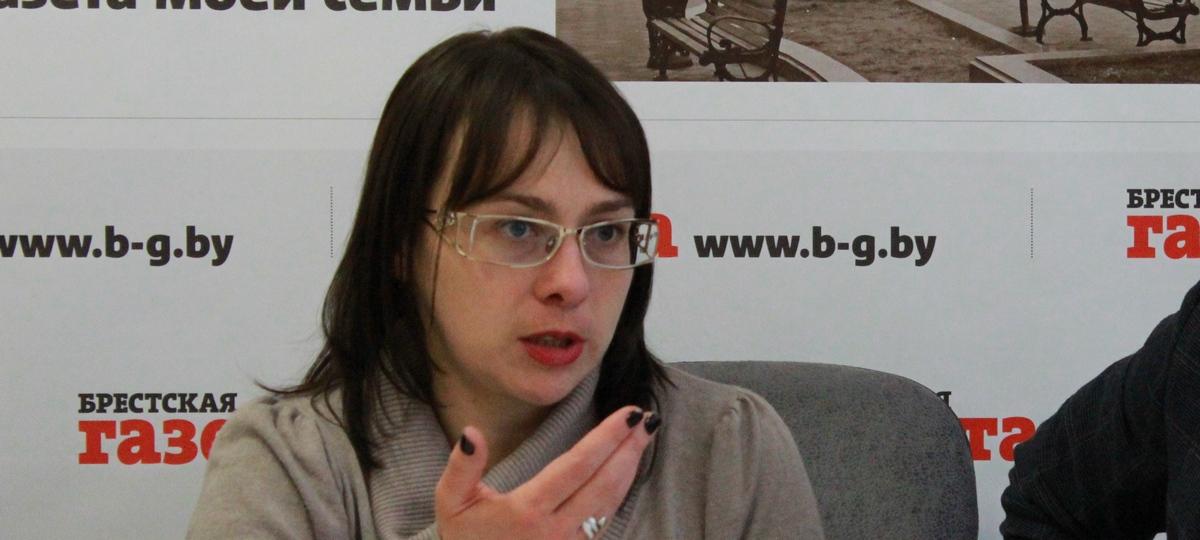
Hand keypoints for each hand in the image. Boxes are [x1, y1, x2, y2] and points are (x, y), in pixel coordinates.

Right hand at [435, 405, 659, 539]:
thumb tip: (471, 432)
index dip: (608, 438)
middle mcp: (556, 531)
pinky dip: (619, 494)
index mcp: (528, 511)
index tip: (629, 414)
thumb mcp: (451, 504)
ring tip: (643, 439)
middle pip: (604, 483)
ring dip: (630, 470)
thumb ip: (462, 468)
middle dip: (629, 449)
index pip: (578, 466)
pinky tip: (625, 473)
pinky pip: (604, 522)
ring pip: (610, 505)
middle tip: (648, 419)